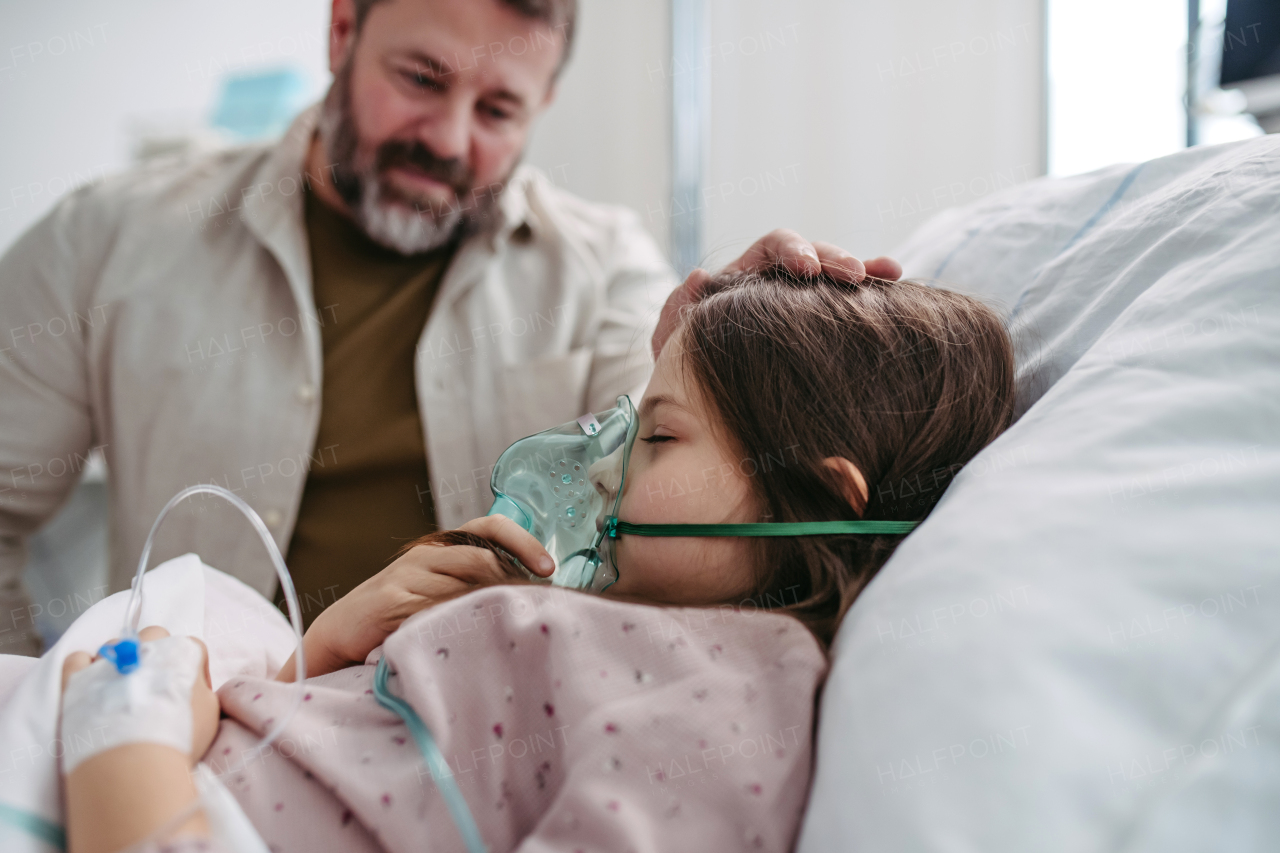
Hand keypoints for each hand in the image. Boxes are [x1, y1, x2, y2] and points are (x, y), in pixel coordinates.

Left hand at [60, 627, 217, 852]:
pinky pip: (76, 660)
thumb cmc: (179, 738)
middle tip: (155, 688)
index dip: (194, 673)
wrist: (133, 764)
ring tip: (120, 694)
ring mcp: (108, 660)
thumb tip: (190, 691)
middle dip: (155, 655)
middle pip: (153, 637)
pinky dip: (82, 668)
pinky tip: (90, 685)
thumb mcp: (210, 714)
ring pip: (115, 647)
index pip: (192, 648)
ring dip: (120, 664)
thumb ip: (201, 692)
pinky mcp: (76, 678)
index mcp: (183, 651)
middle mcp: (146, 647)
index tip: (189, 698)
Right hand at [278, 515, 554, 680]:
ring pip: (464, 586)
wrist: (340, 630)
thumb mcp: (436, 590)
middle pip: (484, 559)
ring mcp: (407, 576)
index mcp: (441, 547)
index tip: (548, 568)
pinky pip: (435, 611)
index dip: (523, 542)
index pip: (490, 527)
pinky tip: (471, 641)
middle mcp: (426, 555)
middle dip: (513, 584)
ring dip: (489, 608)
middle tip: (534, 611)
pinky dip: (457, 624)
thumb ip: (472, 585)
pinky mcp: (391, 602)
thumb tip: (529, 596)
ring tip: (508, 630)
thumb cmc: (397, 613)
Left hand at [651, 228, 903, 356]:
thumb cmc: (684, 372)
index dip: (793, 250)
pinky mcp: (826, 329)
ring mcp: (806, 307)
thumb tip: (698, 276)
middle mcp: (780, 285)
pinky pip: (854, 308)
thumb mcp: (673, 345)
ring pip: (839, 278)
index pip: (775, 247)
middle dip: (836, 258)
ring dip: (866, 271)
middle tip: (854, 275)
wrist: (701, 410)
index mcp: (746, 277)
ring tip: (890, 273)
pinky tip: (905, 295)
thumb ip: (676, 312)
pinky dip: (878, 299)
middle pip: (816, 254)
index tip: (806, 269)